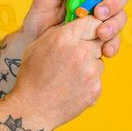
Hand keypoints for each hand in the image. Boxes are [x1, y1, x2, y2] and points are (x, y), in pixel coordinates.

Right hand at [6, 15, 104, 130]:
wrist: (32, 108)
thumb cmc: (32, 76)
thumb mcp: (37, 45)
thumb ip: (59, 32)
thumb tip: (76, 23)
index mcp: (64, 38)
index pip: (92, 22)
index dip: (90, 26)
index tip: (88, 32)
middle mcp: (80, 52)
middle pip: (99, 40)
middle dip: (90, 46)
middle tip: (75, 57)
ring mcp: (90, 72)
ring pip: (99, 61)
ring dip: (90, 65)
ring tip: (69, 76)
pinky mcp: (96, 88)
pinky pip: (98, 79)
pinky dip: (88, 82)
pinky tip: (72, 87)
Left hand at [17, 0, 131, 58]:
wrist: (34, 45)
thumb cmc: (39, 19)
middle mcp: (99, 0)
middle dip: (114, 2)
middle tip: (99, 13)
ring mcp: (103, 20)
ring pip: (121, 16)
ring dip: (114, 24)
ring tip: (100, 33)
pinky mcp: (102, 39)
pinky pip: (115, 40)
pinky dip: (113, 44)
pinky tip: (105, 50)